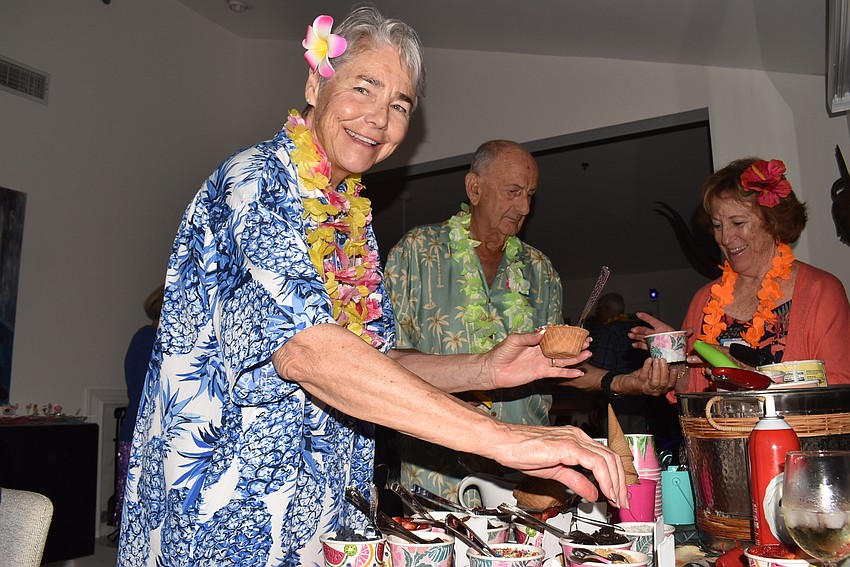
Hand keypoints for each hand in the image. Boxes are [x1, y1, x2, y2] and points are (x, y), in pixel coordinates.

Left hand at [485, 331, 591, 389]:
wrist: (494, 370)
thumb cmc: (501, 352)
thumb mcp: (514, 340)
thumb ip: (529, 337)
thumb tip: (544, 332)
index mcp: (536, 340)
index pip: (554, 336)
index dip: (566, 334)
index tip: (578, 332)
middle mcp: (541, 351)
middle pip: (562, 348)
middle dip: (575, 345)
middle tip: (588, 342)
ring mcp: (542, 362)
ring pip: (562, 360)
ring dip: (575, 358)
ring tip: (588, 354)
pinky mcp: (541, 373)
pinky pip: (557, 373)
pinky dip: (568, 373)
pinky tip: (578, 372)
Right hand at [489, 423, 627, 507]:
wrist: (503, 442)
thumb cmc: (520, 450)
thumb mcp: (554, 471)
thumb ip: (575, 480)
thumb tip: (592, 492)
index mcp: (575, 439)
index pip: (605, 456)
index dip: (615, 477)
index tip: (616, 495)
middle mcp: (577, 436)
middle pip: (611, 457)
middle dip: (620, 482)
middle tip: (621, 501)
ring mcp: (574, 439)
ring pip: (608, 459)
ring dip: (616, 483)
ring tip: (615, 500)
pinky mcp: (568, 446)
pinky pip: (596, 462)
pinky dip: (605, 479)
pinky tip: (605, 491)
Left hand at [612, 357, 680, 395]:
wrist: (625, 383)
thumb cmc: (641, 378)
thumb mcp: (652, 373)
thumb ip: (659, 369)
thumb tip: (666, 362)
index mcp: (661, 389)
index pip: (670, 385)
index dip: (673, 377)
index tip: (674, 368)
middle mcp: (655, 391)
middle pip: (664, 383)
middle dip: (664, 370)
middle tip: (663, 360)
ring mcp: (647, 389)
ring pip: (656, 381)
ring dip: (657, 369)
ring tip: (657, 360)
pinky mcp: (639, 385)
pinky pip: (645, 375)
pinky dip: (647, 366)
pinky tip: (649, 360)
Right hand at [627, 312, 691, 349]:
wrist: (676, 353)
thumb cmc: (678, 343)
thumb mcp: (681, 337)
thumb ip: (685, 333)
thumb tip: (691, 330)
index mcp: (662, 328)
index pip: (653, 321)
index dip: (646, 317)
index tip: (638, 314)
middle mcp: (655, 333)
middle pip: (645, 329)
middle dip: (639, 329)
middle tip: (634, 330)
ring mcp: (652, 340)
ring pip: (642, 337)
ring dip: (636, 336)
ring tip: (631, 336)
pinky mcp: (650, 347)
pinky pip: (642, 345)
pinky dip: (638, 345)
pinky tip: (634, 345)